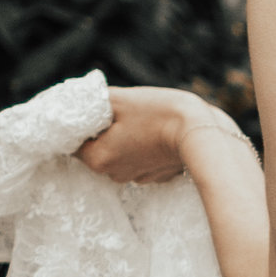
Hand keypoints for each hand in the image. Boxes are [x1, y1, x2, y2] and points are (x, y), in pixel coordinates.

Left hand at [78, 87, 215, 184]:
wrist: (201, 133)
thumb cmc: (157, 114)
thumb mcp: (120, 99)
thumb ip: (92, 101)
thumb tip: (79, 102)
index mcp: (98, 158)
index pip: (74, 143)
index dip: (81, 126)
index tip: (95, 111)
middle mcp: (113, 174)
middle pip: (97, 150)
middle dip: (104, 132)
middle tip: (120, 113)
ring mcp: (137, 177)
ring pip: (119, 155)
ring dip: (124, 140)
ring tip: (141, 122)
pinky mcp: (156, 176)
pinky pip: (140, 160)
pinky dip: (143, 147)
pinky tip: (154, 133)